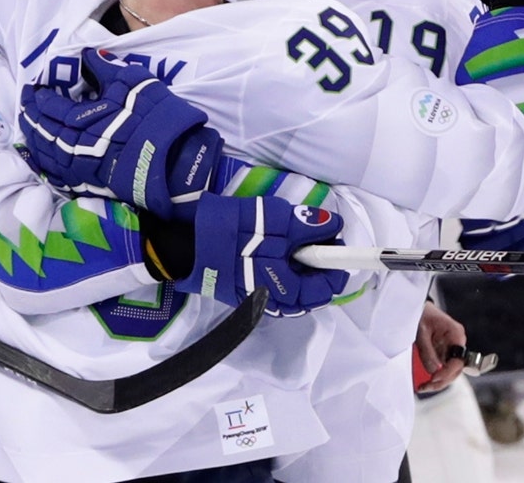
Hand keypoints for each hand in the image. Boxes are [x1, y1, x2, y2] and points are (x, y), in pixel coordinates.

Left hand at [18, 49, 220, 221]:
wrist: (175, 159)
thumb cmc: (154, 116)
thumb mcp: (131, 81)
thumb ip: (104, 67)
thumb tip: (87, 55)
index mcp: (80, 120)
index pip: (48, 107)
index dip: (37, 96)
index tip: (33, 87)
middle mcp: (72, 146)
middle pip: (41, 131)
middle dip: (30, 116)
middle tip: (26, 104)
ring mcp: (78, 168)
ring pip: (44, 154)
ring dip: (33, 138)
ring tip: (30, 126)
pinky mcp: (87, 182)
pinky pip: (55, 174)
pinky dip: (43, 162)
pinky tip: (41, 155)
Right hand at [172, 194, 348, 316]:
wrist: (188, 242)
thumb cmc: (234, 232)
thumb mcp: (276, 220)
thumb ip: (309, 226)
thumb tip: (335, 227)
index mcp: (287, 291)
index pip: (327, 287)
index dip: (335, 262)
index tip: (334, 239)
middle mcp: (276, 303)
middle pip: (311, 290)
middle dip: (317, 263)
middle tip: (312, 234)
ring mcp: (260, 299)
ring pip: (293, 287)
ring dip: (299, 265)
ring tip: (290, 238)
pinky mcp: (246, 292)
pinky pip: (276, 284)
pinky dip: (281, 267)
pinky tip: (272, 248)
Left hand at [414, 301, 467, 392]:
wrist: (419, 308)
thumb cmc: (422, 315)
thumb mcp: (421, 332)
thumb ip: (427, 351)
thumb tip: (433, 371)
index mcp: (456, 335)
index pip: (458, 360)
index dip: (447, 372)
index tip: (434, 378)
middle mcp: (457, 343)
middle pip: (456, 369)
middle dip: (442, 380)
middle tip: (426, 386)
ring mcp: (451, 349)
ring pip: (450, 371)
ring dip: (438, 381)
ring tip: (423, 387)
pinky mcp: (444, 352)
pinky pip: (443, 367)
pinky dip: (435, 376)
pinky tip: (425, 382)